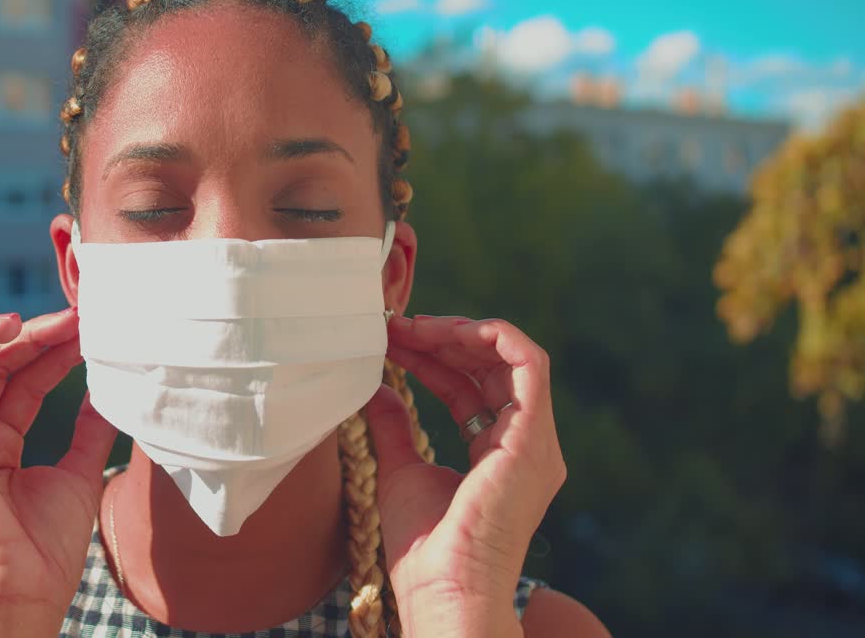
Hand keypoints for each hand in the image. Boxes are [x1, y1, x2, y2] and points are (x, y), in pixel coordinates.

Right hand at [0, 308, 116, 636]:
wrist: (24, 585)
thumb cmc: (48, 545)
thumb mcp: (80, 472)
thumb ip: (89, 429)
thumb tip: (107, 391)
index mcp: (2, 441)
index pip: (24, 378)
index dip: (52, 350)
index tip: (86, 330)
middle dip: (32, 334)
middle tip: (72, 317)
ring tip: (23, 321)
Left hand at [365, 315, 565, 637]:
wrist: (444, 586)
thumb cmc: (424, 548)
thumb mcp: (400, 471)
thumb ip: (395, 428)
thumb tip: (379, 390)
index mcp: (500, 454)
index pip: (470, 388)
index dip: (432, 359)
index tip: (392, 342)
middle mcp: (525, 444)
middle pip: (490, 369)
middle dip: (443, 339)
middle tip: (397, 326)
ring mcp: (534, 441)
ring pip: (510, 359)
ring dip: (460, 334)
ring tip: (413, 326)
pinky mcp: (531, 438)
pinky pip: (529, 365)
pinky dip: (495, 336)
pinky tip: (451, 329)